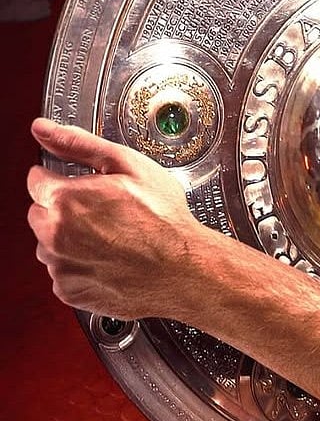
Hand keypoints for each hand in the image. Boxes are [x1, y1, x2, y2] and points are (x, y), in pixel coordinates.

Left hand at [26, 118, 205, 319]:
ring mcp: (60, 265)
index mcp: (65, 199)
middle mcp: (54, 234)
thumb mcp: (129, 165)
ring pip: (48, 243)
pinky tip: (107, 257)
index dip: (61, 178)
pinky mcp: (68, 290)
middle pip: (39, 212)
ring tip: (108, 236)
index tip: (83, 186)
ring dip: (68, 238)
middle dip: (62, 209)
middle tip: (102, 211)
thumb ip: (79, 144)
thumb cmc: (163, 219)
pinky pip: (62, 271)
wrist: (182, 268)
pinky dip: (78, 264)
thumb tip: (43, 129)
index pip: (36, 180)